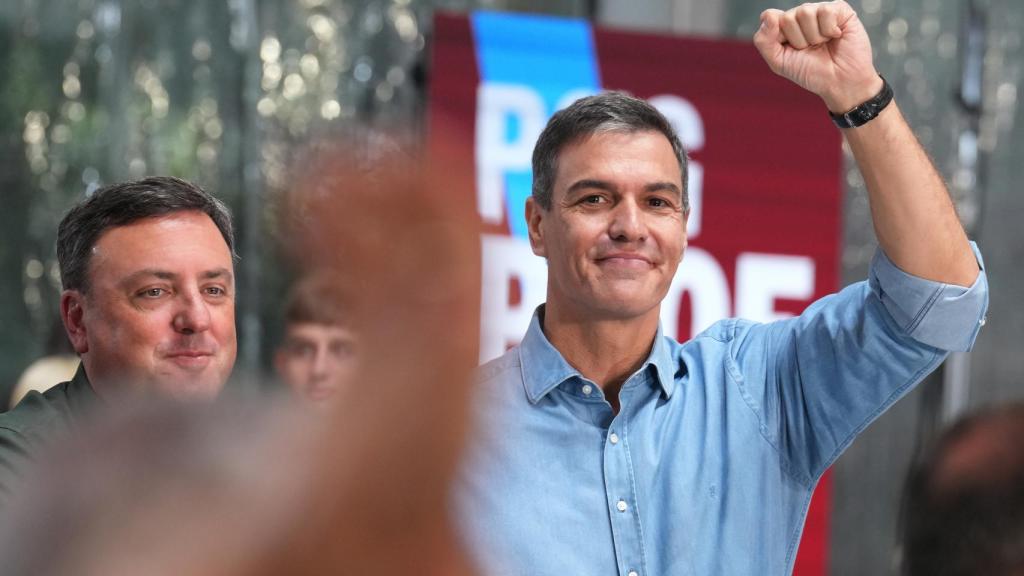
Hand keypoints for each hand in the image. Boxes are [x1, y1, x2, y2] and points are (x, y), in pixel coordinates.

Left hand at [753, 1, 880, 112]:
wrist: (840, 82)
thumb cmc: (811, 72)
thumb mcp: (779, 62)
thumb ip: (764, 40)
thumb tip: (768, 15)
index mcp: (784, 26)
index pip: (769, 17)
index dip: (779, 37)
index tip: (791, 50)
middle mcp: (801, 15)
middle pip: (787, 17)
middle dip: (798, 40)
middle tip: (810, 49)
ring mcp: (819, 10)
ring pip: (805, 12)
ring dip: (814, 36)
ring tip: (823, 44)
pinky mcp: (839, 9)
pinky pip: (825, 11)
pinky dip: (829, 30)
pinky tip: (835, 36)